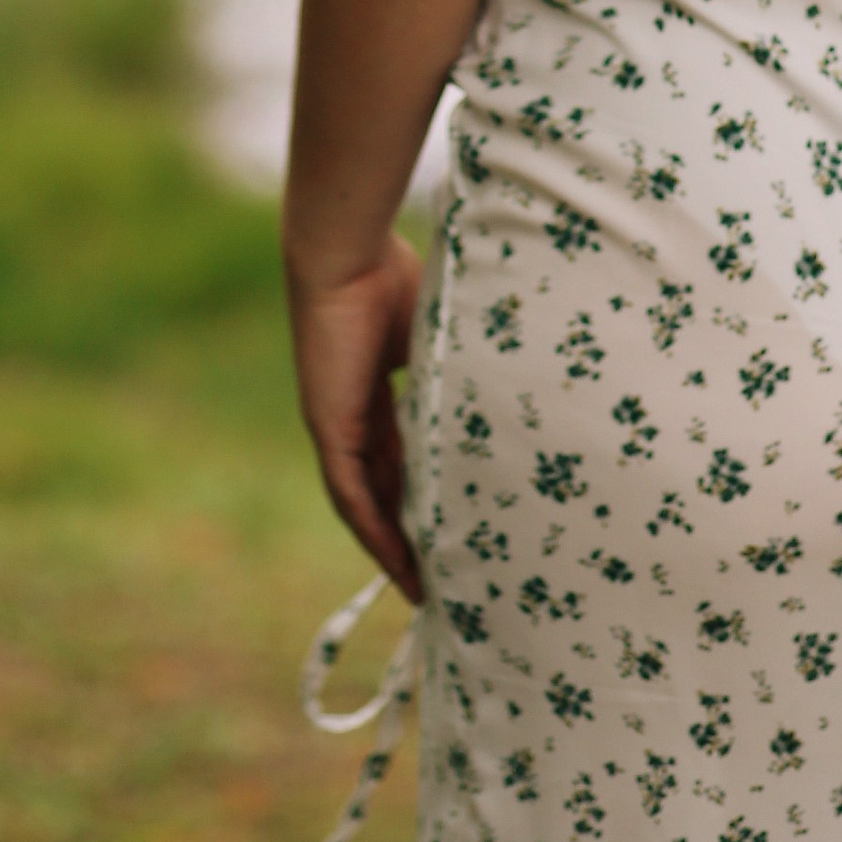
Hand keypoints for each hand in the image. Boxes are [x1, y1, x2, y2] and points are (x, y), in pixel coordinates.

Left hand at [288, 238, 425, 602]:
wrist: (348, 254)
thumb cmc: (395, 274)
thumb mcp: (436, 334)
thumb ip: (457, 364)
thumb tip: (512, 378)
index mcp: (378, 385)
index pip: (400, 453)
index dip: (423, 490)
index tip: (452, 521)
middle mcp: (352, 412)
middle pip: (382, 486)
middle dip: (410, 532)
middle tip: (445, 573)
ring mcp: (336, 423)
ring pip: (365, 501)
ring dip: (392, 545)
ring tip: (424, 587)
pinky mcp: (329, 427)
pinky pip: (350, 494)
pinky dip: (374, 530)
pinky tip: (399, 562)